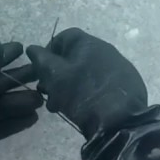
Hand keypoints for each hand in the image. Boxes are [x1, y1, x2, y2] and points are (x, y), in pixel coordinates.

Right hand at [20, 28, 148, 139]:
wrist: (121, 121)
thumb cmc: (83, 95)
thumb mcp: (55, 77)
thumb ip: (41, 59)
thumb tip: (33, 48)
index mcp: (89, 43)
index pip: (63, 37)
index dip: (48, 52)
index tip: (40, 72)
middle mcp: (106, 50)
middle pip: (74, 56)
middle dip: (57, 73)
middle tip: (48, 92)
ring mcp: (119, 67)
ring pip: (86, 72)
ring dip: (70, 85)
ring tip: (60, 105)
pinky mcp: (127, 84)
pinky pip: (100, 83)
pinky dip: (88, 92)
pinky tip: (83, 109)